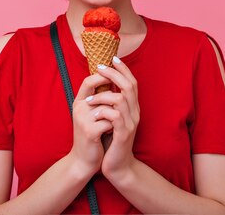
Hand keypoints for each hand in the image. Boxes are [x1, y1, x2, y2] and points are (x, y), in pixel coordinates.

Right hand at [68, 72, 114, 176]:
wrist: (84, 161)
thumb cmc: (93, 135)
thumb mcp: (93, 114)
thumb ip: (101, 98)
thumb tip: (115, 79)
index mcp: (79, 102)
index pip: (88, 81)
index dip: (102, 76)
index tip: (115, 79)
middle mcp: (78, 108)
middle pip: (103, 94)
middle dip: (115, 102)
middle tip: (118, 111)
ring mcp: (83, 120)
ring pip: (109, 107)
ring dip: (115, 115)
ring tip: (112, 124)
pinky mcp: (89, 132)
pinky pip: (110, 121)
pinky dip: (114, 126)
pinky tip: (111, 132)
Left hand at [90, 57, 140, 180]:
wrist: (118, 166)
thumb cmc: (112, 141)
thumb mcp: (113, 119)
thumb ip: (112, 104)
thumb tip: (103, 85)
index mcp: (133, 108)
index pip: (132, 83)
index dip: (124, 69)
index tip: (113, 58)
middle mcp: (135, 113)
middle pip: (129, 86)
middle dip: (115, 74)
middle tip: (100, 68)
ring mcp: (130, 124)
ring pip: (121, 99)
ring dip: (104, 94)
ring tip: (90, 98)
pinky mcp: (123, 134)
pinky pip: (115, 116)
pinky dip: (103, 111)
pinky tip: (94, 114)